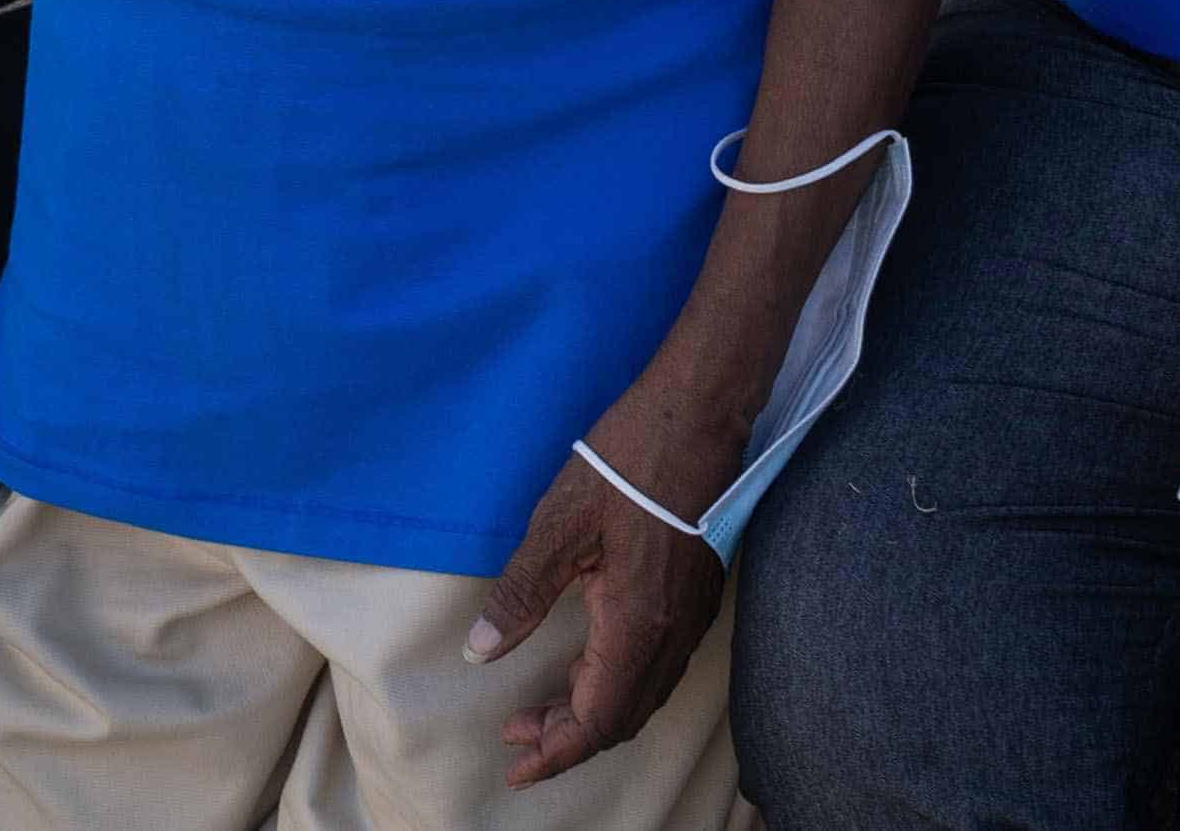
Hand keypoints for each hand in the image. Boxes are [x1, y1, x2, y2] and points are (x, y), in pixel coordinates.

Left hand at [469, 395, 739, 787]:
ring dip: (592, 712)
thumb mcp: (558, 525)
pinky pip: (658, 668)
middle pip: (623, 718)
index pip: (598, 718)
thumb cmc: (626, 462)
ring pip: (644, 695)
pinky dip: (617, 684)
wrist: (699, 415)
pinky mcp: (699, 597)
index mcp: (638, 622)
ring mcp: (693, 616)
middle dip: (567, 737)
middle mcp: (674, 632)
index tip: (515, 765)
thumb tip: (479, 653)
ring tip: (541, 708)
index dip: (556, 751)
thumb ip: (520, 596)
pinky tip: (586, 666)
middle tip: (515, 733)